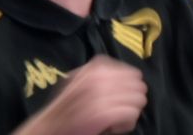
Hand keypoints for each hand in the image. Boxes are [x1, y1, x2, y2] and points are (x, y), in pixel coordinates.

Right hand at [24, 57, 147, 134]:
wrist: (53, 125)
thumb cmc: (68, 106)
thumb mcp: (82, 79)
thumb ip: (101, 74)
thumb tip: (130, 77)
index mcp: (97, 66)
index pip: (133, 73)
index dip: (128, 88)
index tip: (117, 97)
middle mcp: (100, 77)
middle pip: (139, 86)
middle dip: (132, 99)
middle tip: (119, 109)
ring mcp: (102, 95)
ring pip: (138, 100)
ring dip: (130, 111)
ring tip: (115, 118)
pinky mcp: (104, 113)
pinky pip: (132, 114)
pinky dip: (126, 124)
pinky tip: (113, 127)